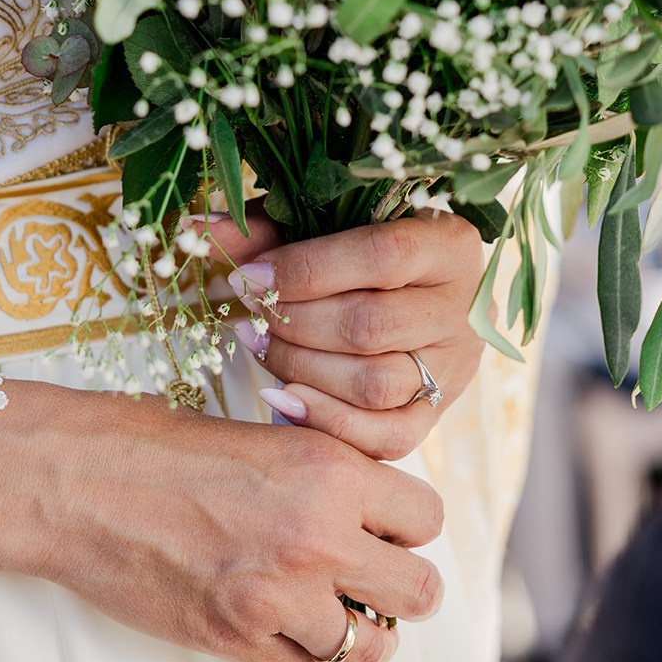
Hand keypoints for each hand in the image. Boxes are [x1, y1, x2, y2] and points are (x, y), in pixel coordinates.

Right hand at [0, 376, 443, 661]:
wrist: (76, 481)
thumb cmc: (158, 444)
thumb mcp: (263, 434)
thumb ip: (326, 471)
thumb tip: (373, 504)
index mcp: (329, 470)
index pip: (427, 518)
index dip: (407, 525)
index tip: (382, 525)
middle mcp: (318, 535)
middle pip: (420, 591)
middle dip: (401, 586)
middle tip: (367, 575)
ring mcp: (278, 596)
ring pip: (373, 646)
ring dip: (360, 632)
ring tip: (331, 611)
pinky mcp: (237, 640)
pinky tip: (295, 638)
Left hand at [209, 208, 486, 461]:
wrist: (415, 294)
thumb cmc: (360, 250)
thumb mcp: (323, 223)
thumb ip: (269, 228)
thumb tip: (199, 232)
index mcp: (451, 244)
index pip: (382, 255)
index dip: (306, 269)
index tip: (249, 276)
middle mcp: (463, 308)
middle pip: (371, 325)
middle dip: (294, 323)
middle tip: (249, 312)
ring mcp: (454, 367)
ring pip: (374, 383)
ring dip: (301, 369)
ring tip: (260, 345)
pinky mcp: (437, 414)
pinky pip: (386, 438)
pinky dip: (325, 421)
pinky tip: (281, 397)